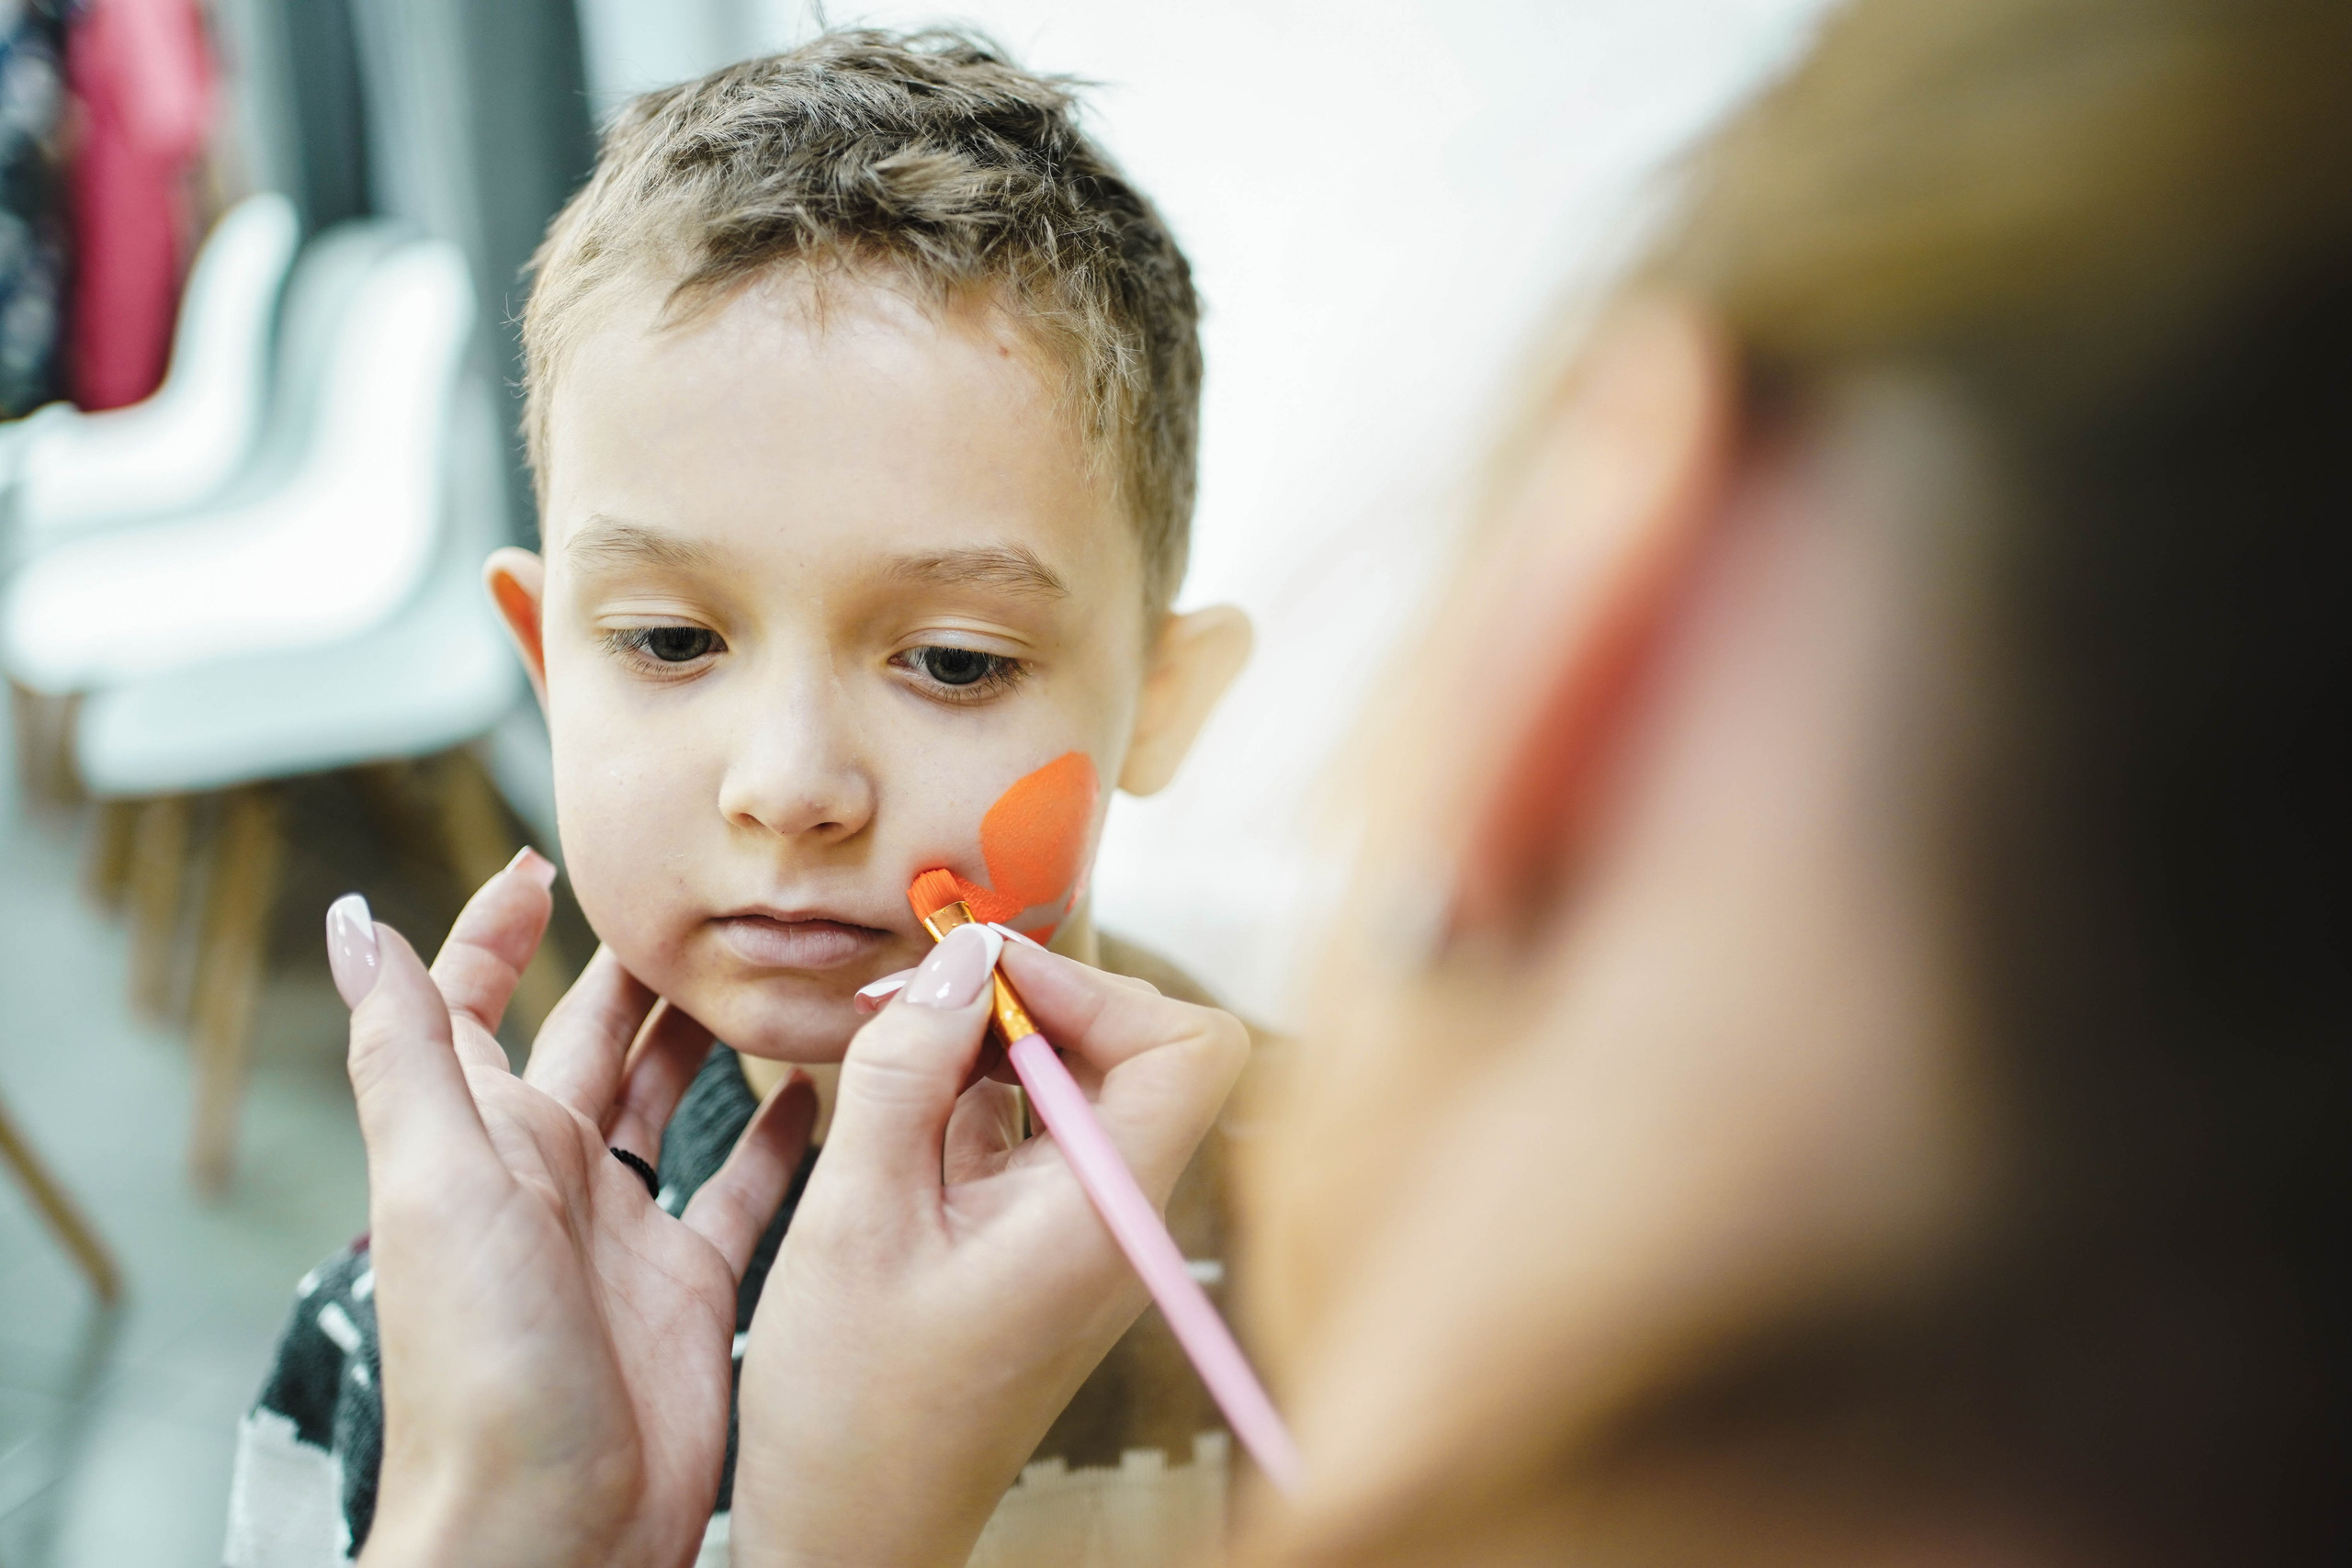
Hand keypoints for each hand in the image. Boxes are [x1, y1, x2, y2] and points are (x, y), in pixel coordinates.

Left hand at [339, 852, 816, 1567]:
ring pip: (671, 1100)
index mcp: (482, 1140)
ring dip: (710, 1038)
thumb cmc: (482, 1370)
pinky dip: (778, 1136)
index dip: (502, 932)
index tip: (545, 865)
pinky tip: (819, 1091)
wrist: (553, 1529)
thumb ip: (409, 1050)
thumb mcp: (437, 1182)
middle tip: (706, 900)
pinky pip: (742, 1187)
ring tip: (772, 972)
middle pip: (593, 1038)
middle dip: (637, 965)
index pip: (483, 1005)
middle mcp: (549, 1174)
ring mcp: (622, 1229)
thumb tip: (360, 924)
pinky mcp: (691, 1283)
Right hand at [730, 926, 1250, 1567]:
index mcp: (1105, 1215)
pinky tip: (890, 1093)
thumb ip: (905, 1075)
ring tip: (886, 1033)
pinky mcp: (1033, 1238)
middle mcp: (1115, 1214)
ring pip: (1071, 1077)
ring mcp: (1079, 1227)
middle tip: (916, 988)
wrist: (849, 1536)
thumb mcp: (854, 1220)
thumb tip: (957, 957)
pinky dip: (964, 1090)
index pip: (1186, 1047)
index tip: (982, 972)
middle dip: (1028, 994)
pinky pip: (1025, 1126)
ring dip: (986, 1037)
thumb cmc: (853, 1413)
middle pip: (1131, 1046)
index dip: (1093, 985)